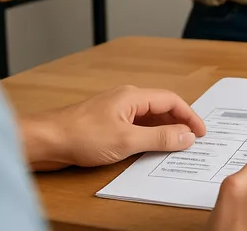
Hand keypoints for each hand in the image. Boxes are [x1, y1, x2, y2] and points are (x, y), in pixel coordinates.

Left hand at [21, 85, 205, 171]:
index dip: (190, 116)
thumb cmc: (80, 135)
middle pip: (162, 108)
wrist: (45, 141)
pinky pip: (136, 127)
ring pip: (149, 118)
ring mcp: (116, 111)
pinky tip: (150, 149)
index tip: (201, 132)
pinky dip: (148, 136)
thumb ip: (160, 137)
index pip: (172, 101)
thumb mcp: (127, 140)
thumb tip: (186, 136)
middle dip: (179, 124)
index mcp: (134, 96)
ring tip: (175, 147)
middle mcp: (127, 100)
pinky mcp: (107, 124)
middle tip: (192, 141)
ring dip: (163, 131)